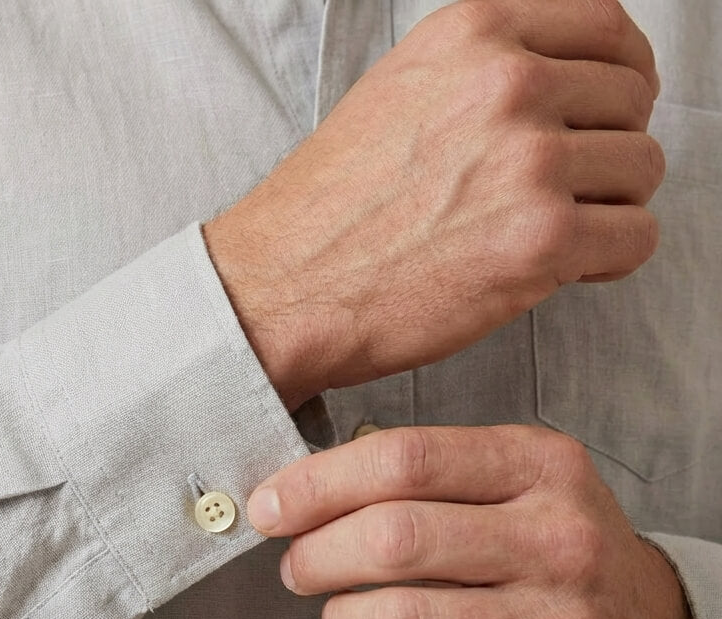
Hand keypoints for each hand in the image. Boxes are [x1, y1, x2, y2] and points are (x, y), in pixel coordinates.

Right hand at [203, 0, 663, 411]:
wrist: (281, 288)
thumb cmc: (326, 212)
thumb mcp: (399, 93)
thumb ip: (482, 74)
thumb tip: (561, 90)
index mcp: (473, 35)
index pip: (606, 27)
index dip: (620, 77)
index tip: (609, 112)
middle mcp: (509, 83)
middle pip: (631, 102)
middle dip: (609, 150)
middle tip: (568, 191)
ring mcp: (530, 161)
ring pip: (640, 172)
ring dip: (608, 208)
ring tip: (551, 235)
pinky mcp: (541, 240)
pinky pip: (636, 239)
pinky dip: (610, 258)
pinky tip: (563, 267)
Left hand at [246, 425, 705, 618]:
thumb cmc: (550, 555)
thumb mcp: (514, 484)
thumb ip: (423, 475)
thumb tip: (298, 491)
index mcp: (542, 467)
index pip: (404, 458)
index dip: (317, 484)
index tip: (270, 507)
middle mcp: (561, 541)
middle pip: (394, 538)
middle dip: (316, 554)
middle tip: (298, 567)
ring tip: (342, 618)